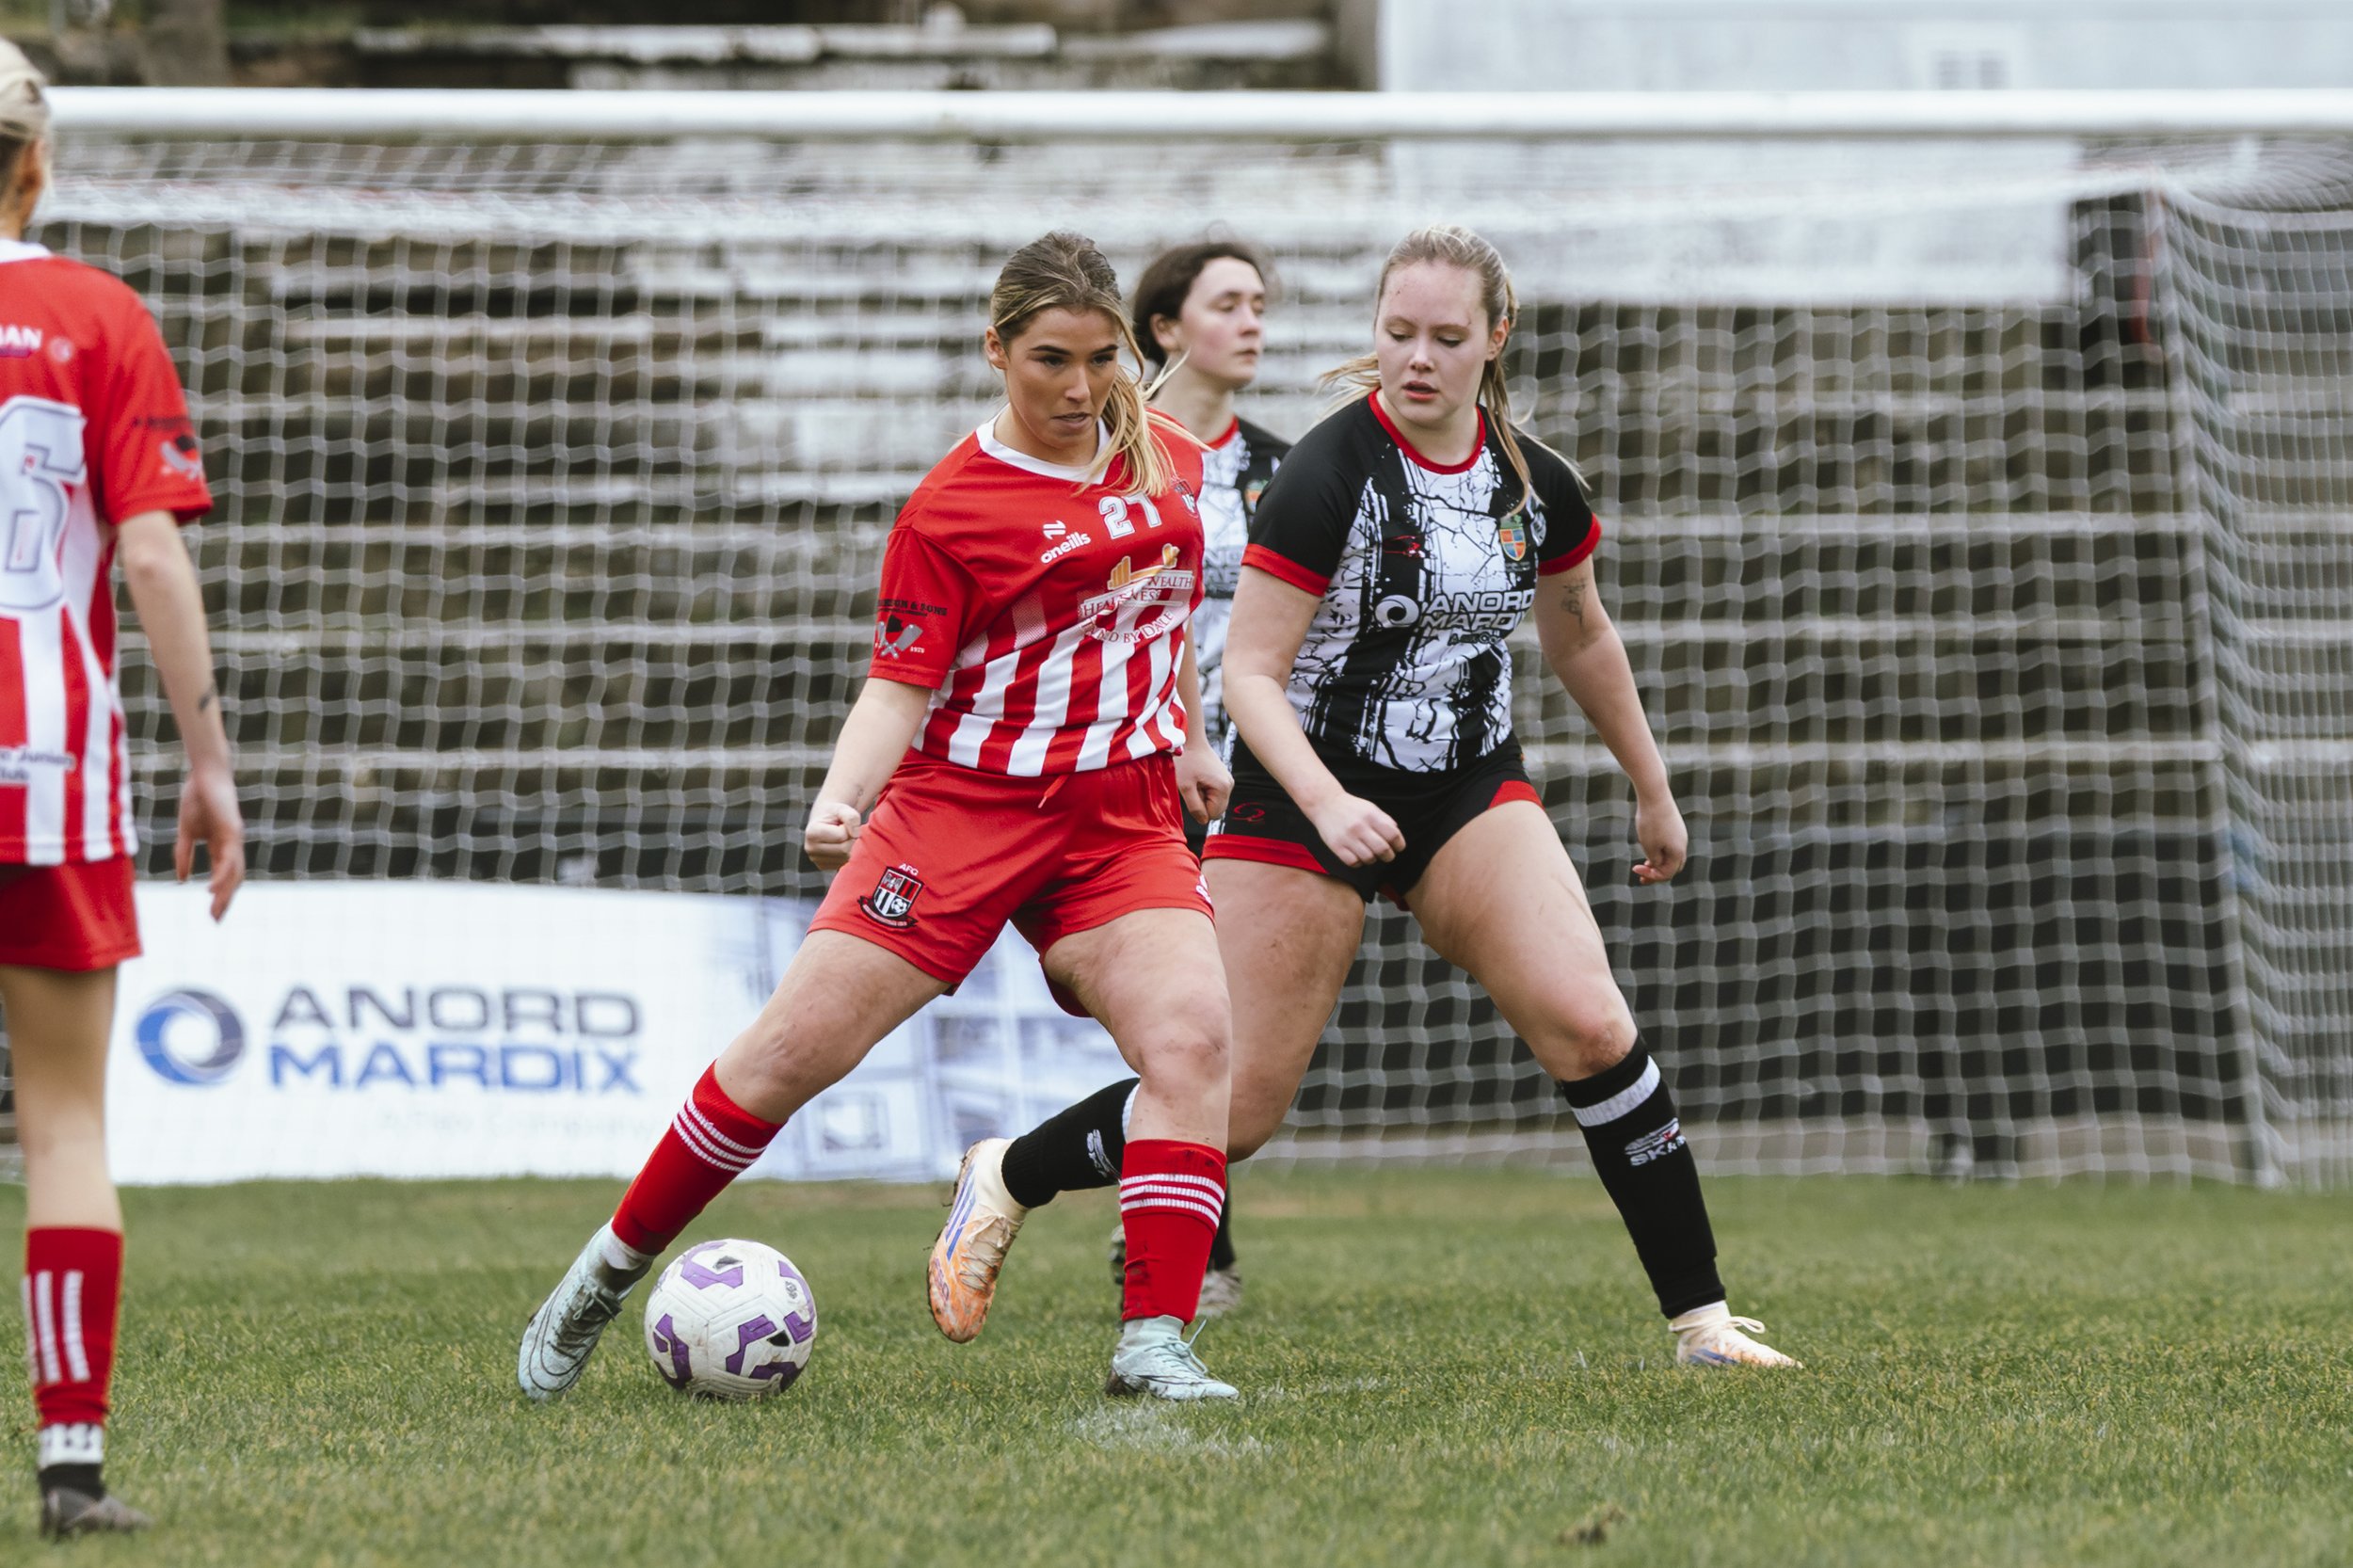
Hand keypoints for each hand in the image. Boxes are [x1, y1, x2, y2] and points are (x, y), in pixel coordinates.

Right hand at [175, 762, 244, 920]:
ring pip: (234, 872)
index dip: (218, 894)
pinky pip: (229, 858)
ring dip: (225, 893)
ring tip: (215, 911)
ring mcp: (234, 839)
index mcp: (221, 846)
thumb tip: (183, 880)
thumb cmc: (196, 799)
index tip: (211, 914)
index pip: (223, 875)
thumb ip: (184, 855)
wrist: (205, 775)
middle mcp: (232, 845)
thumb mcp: (186, 832)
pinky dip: (223, 875)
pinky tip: (214, 888)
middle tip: (215, 921)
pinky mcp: (233, 831)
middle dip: (224, 900)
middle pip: (233, 879)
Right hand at [804, 800, 863, 871]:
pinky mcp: (822, 866)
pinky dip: (845, 854)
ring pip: (845, 858)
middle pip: (844, 850)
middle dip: (850, 839)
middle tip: (845, 831)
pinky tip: (838, 845)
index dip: (848, 828)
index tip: (841, 823)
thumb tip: (855, 834)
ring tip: (841, 837)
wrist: (824, 822)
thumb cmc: (834, 814)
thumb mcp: (843, 809)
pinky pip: (842, 863)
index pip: (842, 836)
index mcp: (812, 832)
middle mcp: (810, 848)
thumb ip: (851, 817)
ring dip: (849, 846)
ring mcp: (815, 859)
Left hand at [1175, 745, 1232, 825]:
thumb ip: (1195, 807)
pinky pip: (1215, 792)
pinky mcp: (1223, 776)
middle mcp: (1230, 784)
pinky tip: (1199, 778)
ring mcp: (1228, 779)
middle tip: (1193, 787)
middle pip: (1217, 809)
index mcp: (1223, 788)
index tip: (1192, 793)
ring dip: (1204, 796)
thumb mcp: (1186, 787)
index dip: (1199, 809)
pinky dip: (1205, 789)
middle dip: (1203, 803)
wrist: (1190, 740)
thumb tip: (1203, 821)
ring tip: (1195, 781)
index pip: (1213, 814)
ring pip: (1215, 801)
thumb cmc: (1186, 761)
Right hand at [1305, 790, 1404, 867]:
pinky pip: (1353, 862)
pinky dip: (1359, 862)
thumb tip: (1396, 836)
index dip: (1399, 844)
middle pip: (1383, 849)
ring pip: (1369, 858)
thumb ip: (1385, 820)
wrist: (1325, 804)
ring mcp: (1347, 837)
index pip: (1393, 835)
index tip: (1398, 847)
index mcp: (1371, 816)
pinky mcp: (1336, 846)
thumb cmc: (1351, 808)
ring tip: (1370, 853)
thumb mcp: (1371, 808)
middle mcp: (1360, 826)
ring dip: (1373, 859)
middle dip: (1389, 856)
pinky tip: (1358, 855)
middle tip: (1387, 855)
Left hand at [1633, 792, 1687, 883]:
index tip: (1636, 869)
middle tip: (1642, 878)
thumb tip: (1657, 865)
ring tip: (1645, 865)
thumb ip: (1654, 861)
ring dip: (1658, 862)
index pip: (1667, 873)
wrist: (1655, 795)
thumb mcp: (1649, 846)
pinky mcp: (1675, 826)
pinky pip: (1670, 844)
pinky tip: (1649, 847)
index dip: (1652, 876)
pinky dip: (1660, 850)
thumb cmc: (1650, 822)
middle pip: (1673, 867)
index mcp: (1678, 852)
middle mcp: (1683, 844)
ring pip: (1671, 855)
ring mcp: (1680, 834)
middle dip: (1657, 873)